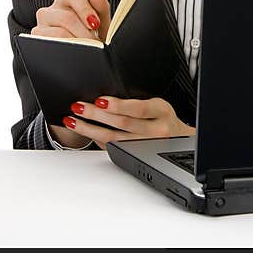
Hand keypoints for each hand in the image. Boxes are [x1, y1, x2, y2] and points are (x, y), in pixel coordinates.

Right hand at [33, 0, 111, 147]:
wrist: (83, 56)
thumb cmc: (92, 35)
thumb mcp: (100, 22)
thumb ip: (100, 6)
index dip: (85, 8)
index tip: (95, 24)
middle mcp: (50, 10)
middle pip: (65, 17)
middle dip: (84, 34)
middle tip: (96, 46)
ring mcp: (40, 26)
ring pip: (56, 34)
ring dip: (75, 45)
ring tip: (87, 52)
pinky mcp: (34, 42)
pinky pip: (46, 46)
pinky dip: (63, 51)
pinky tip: (74, 56)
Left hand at [63, 96, 195, 149]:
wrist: (179, 138)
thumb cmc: (163, 117)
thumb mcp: (157, 104)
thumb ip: (137, 101)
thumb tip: (104, 98)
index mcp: (161, 111)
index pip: (138, 109)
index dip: (117, 105)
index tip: (99, 100)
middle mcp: (156, 131)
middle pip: (122, 124)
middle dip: (97, 115)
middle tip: (79, 106)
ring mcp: (146, 145)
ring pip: (114, 139)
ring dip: (90, 129)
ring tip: (73, 120)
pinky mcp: (136, 155)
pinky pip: (112, 147)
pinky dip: (96, 139)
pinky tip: (85, 131)